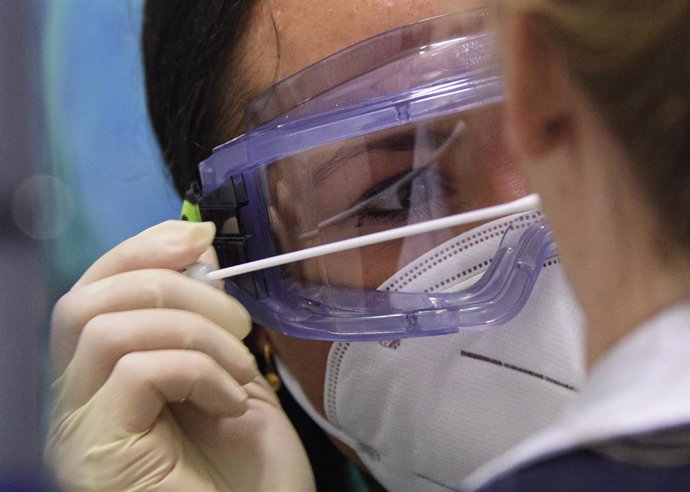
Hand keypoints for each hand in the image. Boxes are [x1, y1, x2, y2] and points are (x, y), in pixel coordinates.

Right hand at [45, 221, 314, 490]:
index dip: (141, 249)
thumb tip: (193, 244)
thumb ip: (203, 314)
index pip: (93, 290)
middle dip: (171, 284)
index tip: (197, 236)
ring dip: (194, 330)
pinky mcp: (95, 452)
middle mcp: (76, 401)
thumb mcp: (230, 373)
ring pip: (107, 326)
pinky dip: (197, 369)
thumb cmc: (250, 472)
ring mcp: (79, 429)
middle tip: (238, 321)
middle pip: (84, 299)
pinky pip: (135, 371)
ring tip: (243, 370)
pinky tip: (232, 402)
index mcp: (103, 378)